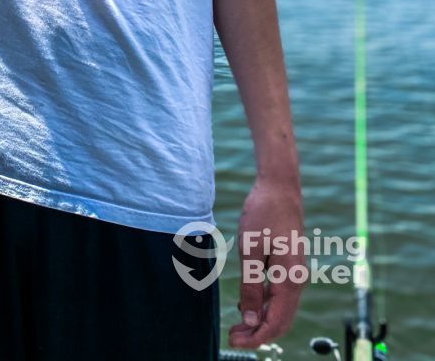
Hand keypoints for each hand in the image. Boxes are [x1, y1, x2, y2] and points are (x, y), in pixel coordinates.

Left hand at [229, 176, 304, 349]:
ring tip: (236, 326)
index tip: (234, 342)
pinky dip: (264, 305)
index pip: (276, 322)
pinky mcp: (290, 265)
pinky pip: (279, 294)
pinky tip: (246, 305)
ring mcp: (295, 273)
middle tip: (232, 337)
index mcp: (290, 280)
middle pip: (281, 320)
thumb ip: (252, 287)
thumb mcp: (251, 251)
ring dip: (260, 321)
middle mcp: (297, 281)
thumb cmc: (263, 214)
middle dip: (258, 334)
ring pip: (280, 309)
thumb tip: (251, 321)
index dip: (256, 337)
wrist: (280, 187)